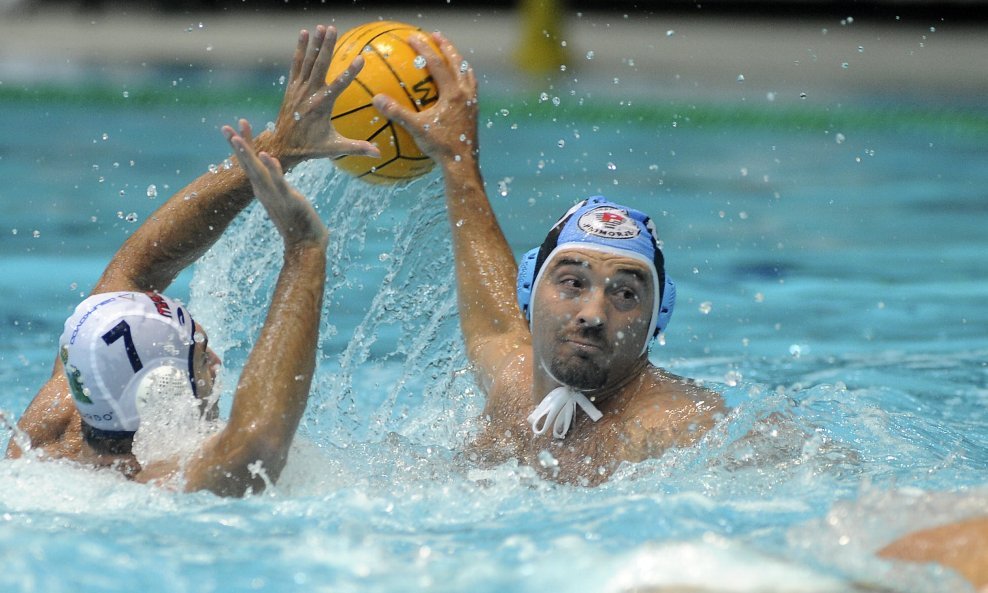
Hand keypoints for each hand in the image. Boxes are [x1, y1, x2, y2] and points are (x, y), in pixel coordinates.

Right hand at [223, 119, 327, 247]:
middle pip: (247, 165)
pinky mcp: (288, 199)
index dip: (243, 145)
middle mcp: (264, 191)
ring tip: (236, 138)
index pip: (250, 163)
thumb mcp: (284, 199)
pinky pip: (278, 181)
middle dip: (237, 145)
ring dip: (247, 155)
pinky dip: (272, 168)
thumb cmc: (298, 222)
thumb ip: (278, 185)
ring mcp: (274, 195)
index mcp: (263, 189)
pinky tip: (266, 155)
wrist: (305, 244)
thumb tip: (274, 170)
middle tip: (224, 127)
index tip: (236, 127)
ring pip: (257, 172)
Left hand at [266, 25, 381, 164]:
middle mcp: (309, 94)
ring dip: (315, 43)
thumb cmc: (311, 148)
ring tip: (322, 27)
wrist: (283, 145)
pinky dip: (300, 49)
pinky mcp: (292, 86)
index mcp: (321, 106)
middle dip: (327, 46)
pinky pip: (296, 64)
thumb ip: (356, 148)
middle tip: (333, 29)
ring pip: (308, 61)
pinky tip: (304, 34)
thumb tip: (379, 154)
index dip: (350, 72)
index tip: (361, 59)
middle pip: (320, 66)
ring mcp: (299, 88)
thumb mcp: (334, 148)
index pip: (339, 86)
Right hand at [371, 32, 478, 167]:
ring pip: (467, 74)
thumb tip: (377, 100)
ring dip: (458, 61)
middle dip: (446, 46)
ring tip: (451, 55)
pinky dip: (463, 79)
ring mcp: (472, 103)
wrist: (463, 164)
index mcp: (452, 94)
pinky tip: (456, 84)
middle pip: (457, 62)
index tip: (412, 37)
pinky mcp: (474, 112)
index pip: (437, 63)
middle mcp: (465, 94)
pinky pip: (470, 88)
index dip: (423, 48)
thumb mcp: (417, 129)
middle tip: (436, 35)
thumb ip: (397, 113)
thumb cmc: (440, 146)